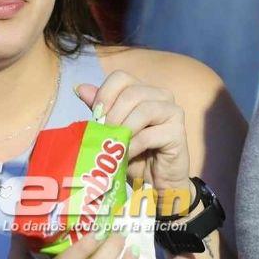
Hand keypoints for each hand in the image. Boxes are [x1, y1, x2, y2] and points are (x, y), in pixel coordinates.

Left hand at [76, 73, 190, 211]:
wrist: (155, 181)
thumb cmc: (134, 154)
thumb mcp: (113, 130)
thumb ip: (101, 109)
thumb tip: (80, 88)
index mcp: (143, 90)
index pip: (121, 77)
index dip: (105, 94)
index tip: (96, 115)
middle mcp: (161, 95)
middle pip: (131, 93)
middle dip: (112, 116)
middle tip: (104, 135)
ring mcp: (172, 111)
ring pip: (142, 110)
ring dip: (123, 130)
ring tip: (115, 146)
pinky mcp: (178, 132)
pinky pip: (149, 135)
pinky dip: (132, 146)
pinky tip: (126, 156)